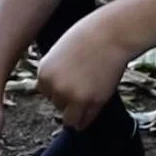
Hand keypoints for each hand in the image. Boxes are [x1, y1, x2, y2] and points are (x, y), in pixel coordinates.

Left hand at [37, 10, 132, 130]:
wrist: (111, 34)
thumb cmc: (88, 37)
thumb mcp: (60, 52)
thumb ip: (55, 72)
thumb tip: (55, 92)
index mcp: (43, 73)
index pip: (46, 92)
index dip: (58, 88)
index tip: (70, 83)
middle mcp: (54, 87)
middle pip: (57, 104)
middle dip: (67, 98)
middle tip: (82, 88)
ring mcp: (73, 96)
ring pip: (69, 118)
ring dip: (76, 113)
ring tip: (86, 104)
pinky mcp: (91, 102)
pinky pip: (84, 121)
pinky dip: (86, 121)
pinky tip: (88, 118)